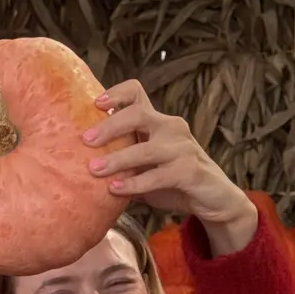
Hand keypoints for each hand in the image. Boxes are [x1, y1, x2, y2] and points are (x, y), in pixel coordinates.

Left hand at [83, 79, 257, 251]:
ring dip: (118, 159)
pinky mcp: (190, 171)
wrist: (213, 200)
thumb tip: (80, 166)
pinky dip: (135, 183)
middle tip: (86, 140)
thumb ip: (122, 162)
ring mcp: (183, 148)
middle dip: (110, 126)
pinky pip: (158, 175)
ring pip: (146, 148)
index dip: (116, 94)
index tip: (95, 104)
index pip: (137, 93)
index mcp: (158, 122)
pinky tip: (116, 189)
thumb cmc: (174, 182)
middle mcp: (171, 128)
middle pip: (138, 114)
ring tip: (94, 170)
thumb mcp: (145, 167)